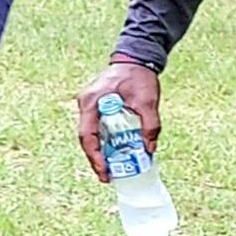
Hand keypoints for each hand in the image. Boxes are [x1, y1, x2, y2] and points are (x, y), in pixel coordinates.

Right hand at [75, 59, 162, 180]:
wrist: (136, 58)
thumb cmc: (139, 75)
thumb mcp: (148, 100)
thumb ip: (150, 125)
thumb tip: (150, 149)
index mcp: (92, 101)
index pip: (87, 135)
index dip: (94, 157)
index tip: (104, 172)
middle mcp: (86, 104)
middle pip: (86, 138)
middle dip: (96, 159)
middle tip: (107, 177)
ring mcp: (89, 105)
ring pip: (90, 134)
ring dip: (99, 152)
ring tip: (110, 170)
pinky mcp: (96, 106)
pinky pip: (95, 128)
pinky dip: (103, 142)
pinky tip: (113, 153)